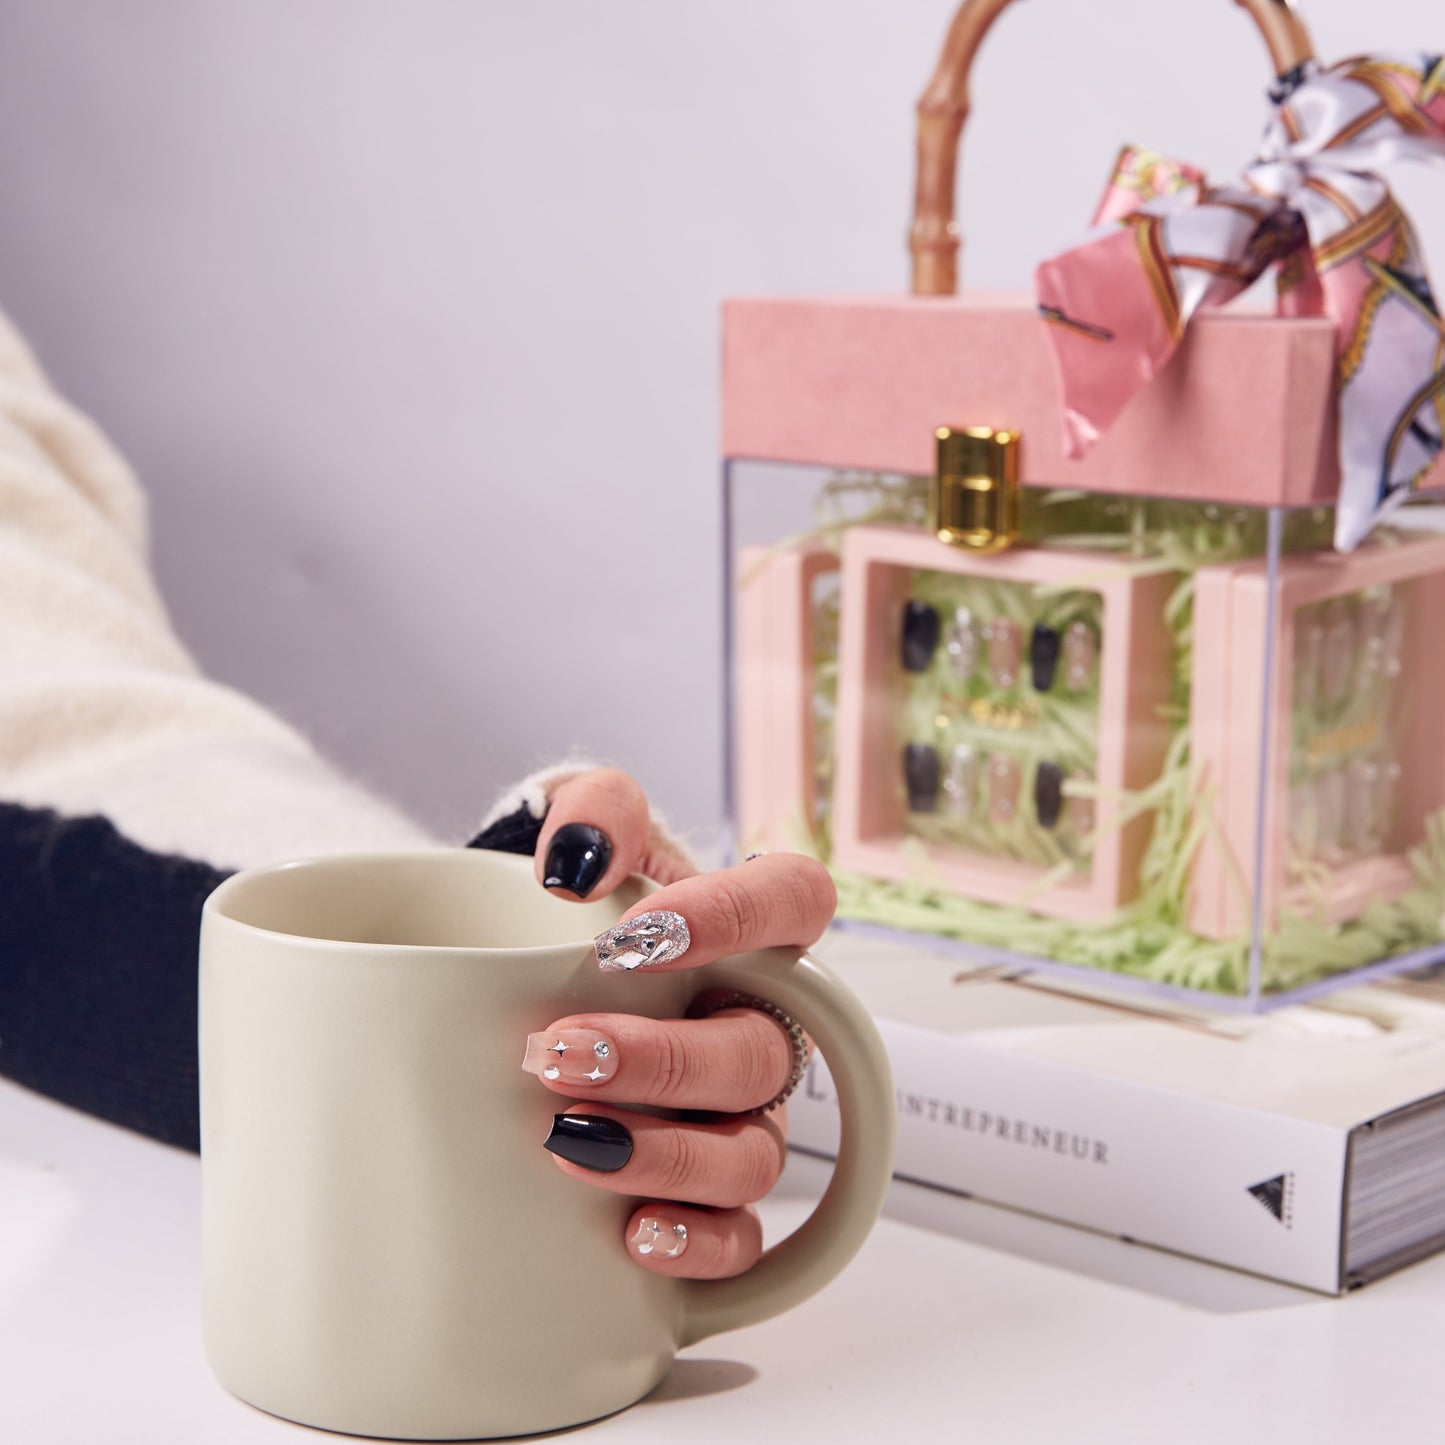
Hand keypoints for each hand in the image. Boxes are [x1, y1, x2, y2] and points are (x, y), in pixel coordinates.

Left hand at [523, 769, 834, 1278]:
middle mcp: (761, 1024)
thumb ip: (592, 812)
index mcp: (751, 929)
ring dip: (667, 1153)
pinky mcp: (708, 1195)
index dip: (736, 919)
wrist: (517, 973)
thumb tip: (575, 863)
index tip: (632, 938)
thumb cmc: (570, 902)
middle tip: (563, 1050)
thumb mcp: (578, 831)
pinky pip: (741, 1240)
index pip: (794, 901)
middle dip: (664, 1060)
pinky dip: (698, 1241)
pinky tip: (632, 1233)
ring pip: (755, 1155)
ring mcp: (742, 1116)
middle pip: (763, 1050)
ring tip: (567, 1137)